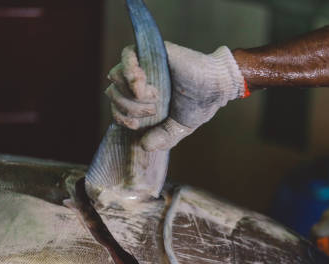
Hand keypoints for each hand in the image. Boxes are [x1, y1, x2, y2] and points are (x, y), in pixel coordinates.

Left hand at [105, 42, 246, 150]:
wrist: (217, 86)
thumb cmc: (199, 105)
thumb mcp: (179, 128)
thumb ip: (163, 138)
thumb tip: (143, 146)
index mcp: (143, 100)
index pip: (116, 107)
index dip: (121, 118)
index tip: (136, 125)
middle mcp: (139, 83)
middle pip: (112, 93)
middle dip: (129, 107)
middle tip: (153, 109)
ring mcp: (144, 66)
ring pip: (115, 76)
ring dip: (131, 93)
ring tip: (155, 96)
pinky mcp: (150, 52)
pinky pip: (127, 56)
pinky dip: (129, 73)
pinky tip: (142, 84)